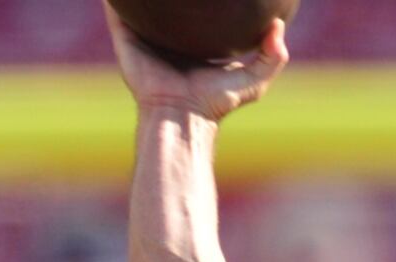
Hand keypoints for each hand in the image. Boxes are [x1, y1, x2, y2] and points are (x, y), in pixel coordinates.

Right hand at [110, 9, 287, 120]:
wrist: (181, 116)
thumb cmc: (217, 102)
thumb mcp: (254, 80)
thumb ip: (273, 56)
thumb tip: (278, 25)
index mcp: (194, 42)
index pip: (197, 11)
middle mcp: (168, 39)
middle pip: (166, 5)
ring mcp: (145, 39)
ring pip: (140, 5)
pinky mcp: (125, 41)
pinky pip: (116, 13)